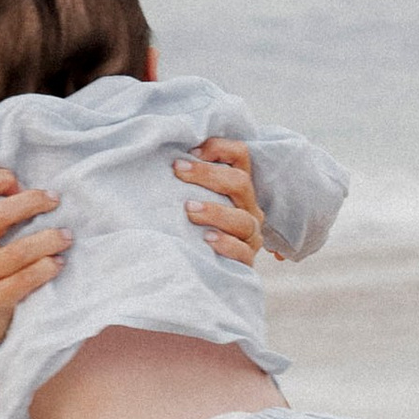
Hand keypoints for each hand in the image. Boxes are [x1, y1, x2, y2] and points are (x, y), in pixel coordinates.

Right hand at [0, 167, 67, 360]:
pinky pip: (26, 279)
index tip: (20, 185)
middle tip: (55, 201)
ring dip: (49, 240)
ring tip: (66, 237)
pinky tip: (58, 264)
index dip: (0, 179)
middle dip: (32, 202)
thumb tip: (34, 194)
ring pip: (19, 250)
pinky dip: (47, 268)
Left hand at [172, 137, 264, 263]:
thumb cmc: (189, 228)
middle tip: (179, 172)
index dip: (218, 148)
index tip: (189, 153)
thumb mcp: (189, 198)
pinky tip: (206, 239)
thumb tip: (168, 159)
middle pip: (240, 183)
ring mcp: (250, 236)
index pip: (240, 155)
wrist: (196, 271)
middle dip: (208, 175)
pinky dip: (225, 243)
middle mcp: (249, 208)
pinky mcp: (246, 260)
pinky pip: (242, 251)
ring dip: (215, 211)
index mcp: (238, 188)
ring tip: (189, 210)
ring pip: (243, 219)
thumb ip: (186, 180)